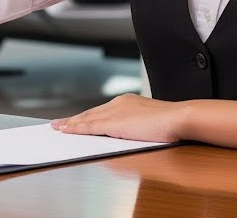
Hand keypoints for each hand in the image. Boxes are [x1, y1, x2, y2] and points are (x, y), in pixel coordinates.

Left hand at [50, 94, 187, 142]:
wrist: (179, 118)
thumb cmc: (172, 123)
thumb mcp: (150, 124)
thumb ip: (137, 127)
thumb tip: (130, 135)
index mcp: (128, 102)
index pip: (102, 111)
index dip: (87, 117)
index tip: (76, 121)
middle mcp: (118, 103)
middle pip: (91, 113)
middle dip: (74, 119)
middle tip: (58, 123)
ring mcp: (115, 112)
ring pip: (87, 118)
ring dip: (71, 124)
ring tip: (57, 127)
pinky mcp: (113, 122)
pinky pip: (89, 126)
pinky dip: (76, 128)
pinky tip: (66, 130)